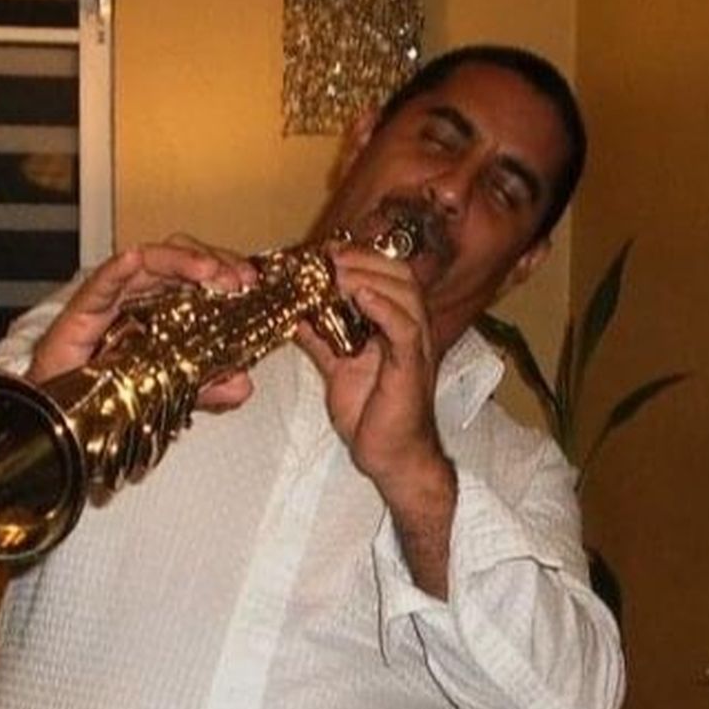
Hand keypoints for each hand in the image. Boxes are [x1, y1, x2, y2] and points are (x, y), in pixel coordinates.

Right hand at [28, 234, 257, 411]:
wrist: (64, 418)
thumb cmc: (110, 394)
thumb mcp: (175, 393)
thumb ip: (211, 387)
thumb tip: (243, 384)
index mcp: (166, 307)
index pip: (201, 275)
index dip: (229, 270)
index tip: (253, 283)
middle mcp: (142, 296)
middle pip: (181, 258)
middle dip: (215, 261)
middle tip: (239, 279)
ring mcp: (114, 298)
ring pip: (150, 260)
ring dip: (183, 260)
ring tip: (210, 272)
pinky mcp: (84, 310)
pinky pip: (103, 281)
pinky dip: (120, 267)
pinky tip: (136, 260)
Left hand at [297, 245, 456, 597]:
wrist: (392, 457)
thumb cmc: (372, 417)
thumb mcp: (338, 370)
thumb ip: (321, 342)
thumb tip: (293, 318)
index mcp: (395, 327)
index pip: (387, 277)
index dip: (361, 258)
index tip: (327, 251)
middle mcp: (410, 330)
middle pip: (399, 275)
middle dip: (364, 259)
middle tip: (330, 255)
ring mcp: (414, 347)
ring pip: (404, 294)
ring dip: (370, 276)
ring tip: (339, 271)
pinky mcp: (411, 366)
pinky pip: (404, 327)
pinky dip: (383, 306)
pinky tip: (359, 295)